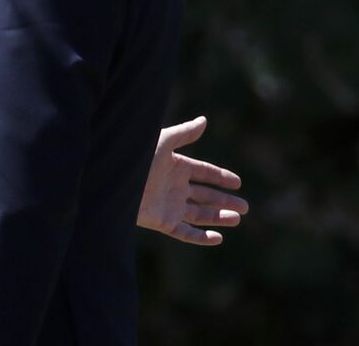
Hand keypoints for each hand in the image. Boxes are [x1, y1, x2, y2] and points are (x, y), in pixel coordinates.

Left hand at [137, 116, 248, 245]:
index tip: (238, 182)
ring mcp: (168, 205)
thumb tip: (204, 120)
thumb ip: (184, 133)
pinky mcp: (161, 221)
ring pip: (198, 214)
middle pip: (204, 195)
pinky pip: (184, 232)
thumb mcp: (162, 142)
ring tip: (236, 218)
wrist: (112, 180)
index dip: (220, 177)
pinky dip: (200, 237)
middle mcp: (174, 186)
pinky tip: (218, 237)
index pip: (204, 172)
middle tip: (246, 207)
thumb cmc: (135, 158)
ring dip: (218, 217)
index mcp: (175, 166)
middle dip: (224, 201)